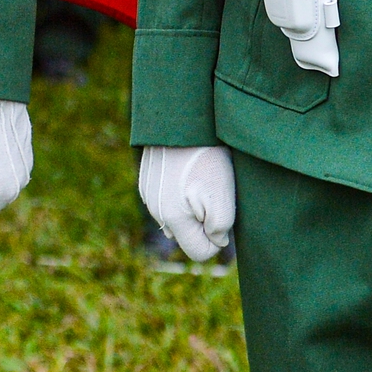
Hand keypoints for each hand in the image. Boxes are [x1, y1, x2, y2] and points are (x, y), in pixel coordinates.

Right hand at [138, 144, 235, 260]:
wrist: (182, 119)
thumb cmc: (206, 159)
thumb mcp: (222, 199)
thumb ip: (220, 231)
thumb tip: (215, 239)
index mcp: (172, 218)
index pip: (199, 252)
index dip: (217, 239)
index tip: (224, 214)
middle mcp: (155, 210)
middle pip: (187, 235)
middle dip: (203, 222)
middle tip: (213, 192)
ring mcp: (148, 194)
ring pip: (178, 217)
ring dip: (191, 207)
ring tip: (202, 178)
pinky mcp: (147, 180)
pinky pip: (168, 200)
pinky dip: (180, 193)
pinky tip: (188, 171)